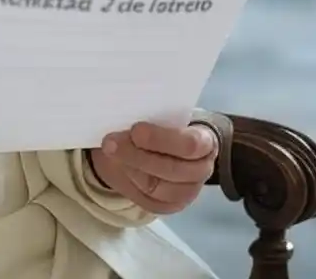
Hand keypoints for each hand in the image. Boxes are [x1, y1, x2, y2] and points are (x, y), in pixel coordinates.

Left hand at [87, 122, 216, 213]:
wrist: (159, 145)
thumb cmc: (163, 123)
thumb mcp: (160, 113)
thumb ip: (151, 113)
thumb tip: (128, 109)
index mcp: (206, 142)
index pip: (190, 144)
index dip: (160, 138)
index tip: (135, 129)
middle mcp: (201, 170)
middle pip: (171, 169)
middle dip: (137, 155)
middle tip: (110, 142)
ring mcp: (187, 192)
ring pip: (156, 187)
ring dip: (129, 168)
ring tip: (110, 151)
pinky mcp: (169, 205)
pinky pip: (148, 200)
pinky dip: (129, 183)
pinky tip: (118, 166)